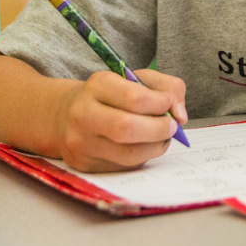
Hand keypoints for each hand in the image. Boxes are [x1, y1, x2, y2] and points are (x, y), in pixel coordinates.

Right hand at [54, 69, 187, 171]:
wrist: (64, 116)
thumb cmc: (109, 96)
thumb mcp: (136, 78)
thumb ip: (167, 87)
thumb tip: (181, 116)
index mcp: (97, 85)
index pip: (136, 98)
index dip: (161, 103)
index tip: (168, 104)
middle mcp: (83, 114)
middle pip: (128, 128)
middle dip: (160, 129)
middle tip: (171, 126)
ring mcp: (81, 143)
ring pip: (129, 154)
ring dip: (156, 146)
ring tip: (161, 137)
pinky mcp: (84, 164)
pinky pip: (124, 166)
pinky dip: (142, 157)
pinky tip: (144, 146)